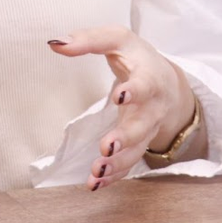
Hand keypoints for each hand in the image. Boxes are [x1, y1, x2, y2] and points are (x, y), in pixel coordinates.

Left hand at [47, 27, 196, 190]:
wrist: (165, 80)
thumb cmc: (136, 57)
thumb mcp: (117, 39)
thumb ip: (89, 40)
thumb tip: (57, 43)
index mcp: (149, 76)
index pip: (146, 84)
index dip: (135, 91)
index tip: (119, 96)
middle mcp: (152, 106)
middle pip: (143, 125)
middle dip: (126, 137)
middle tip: (107, 145)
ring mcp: (147, 129)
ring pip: (137, 150)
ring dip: (118, 162)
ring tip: (96, 171)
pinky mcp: (138, 144)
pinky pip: (129, 164)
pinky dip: (115, 175)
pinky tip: (95, 183)